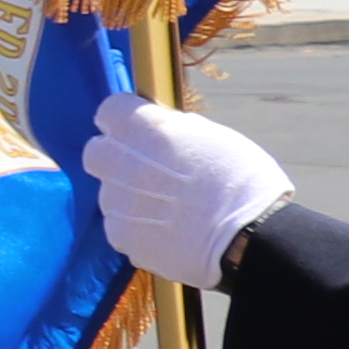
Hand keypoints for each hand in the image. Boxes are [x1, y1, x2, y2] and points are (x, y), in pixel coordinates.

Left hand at [86, 88, 293, 288]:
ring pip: (109, 192)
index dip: (126, 121)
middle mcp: (122, 163)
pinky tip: (167, 232)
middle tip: (148, 170)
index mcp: (147, 130)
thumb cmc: (244, 181)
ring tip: (169, 210)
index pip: (110, 111)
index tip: (140, 130)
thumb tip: (166, 128)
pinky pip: (119, 226)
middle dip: (116, 157)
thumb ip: (179, 130)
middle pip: (97, 153)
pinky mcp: (120, 236)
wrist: (252, 238)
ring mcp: (117, 202)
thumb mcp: (217, 138)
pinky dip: (137, 227)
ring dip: (130, 196)